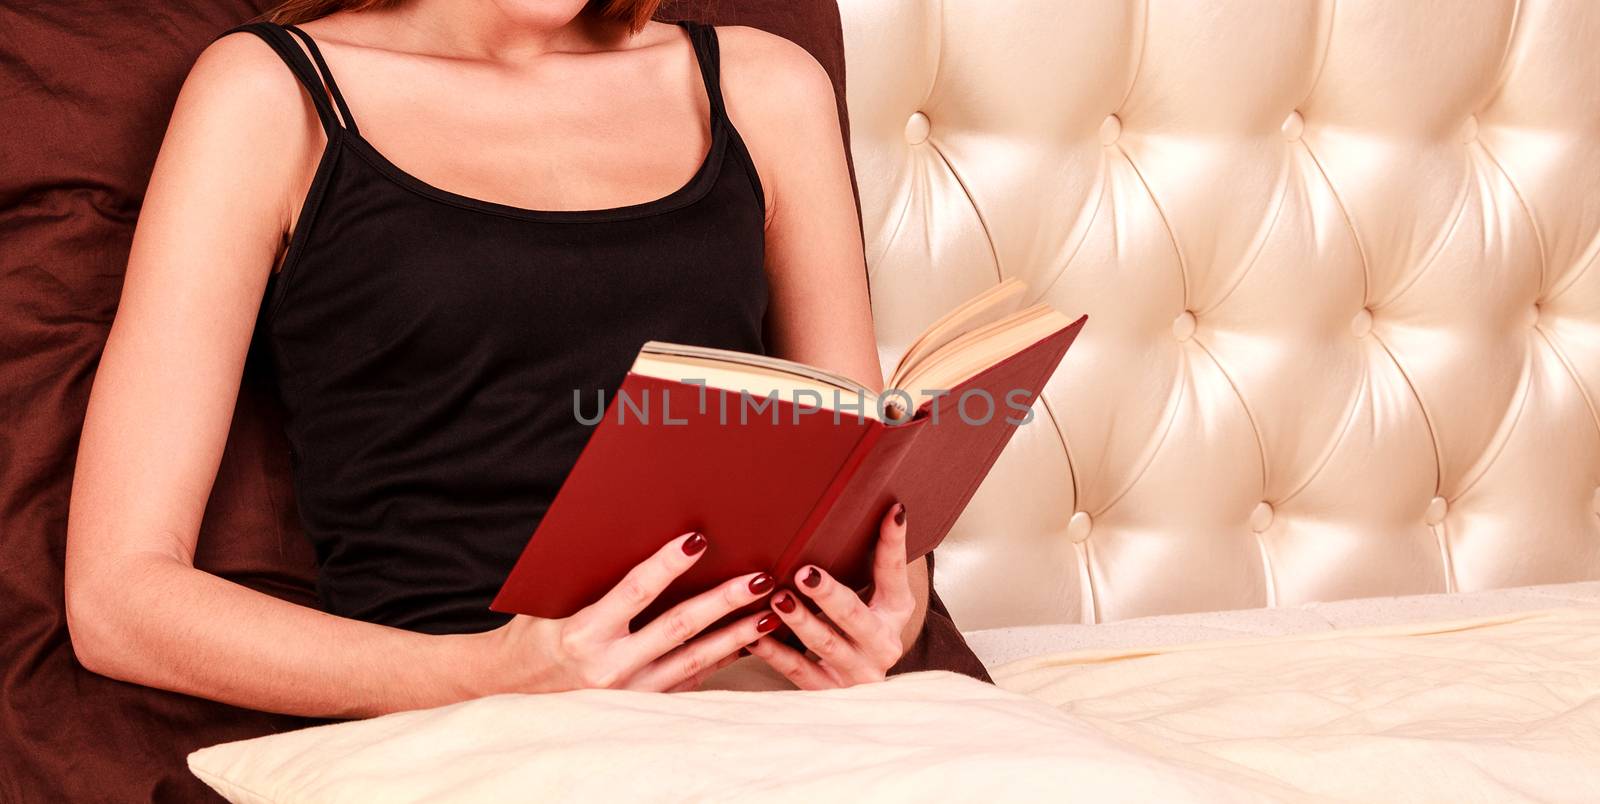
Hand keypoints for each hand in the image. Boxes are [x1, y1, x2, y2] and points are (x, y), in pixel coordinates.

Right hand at [486, 531, 779, 693]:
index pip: (635, 591)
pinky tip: (747, 642)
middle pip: (679, 627)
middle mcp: (609, 667)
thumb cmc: (534, 632)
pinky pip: (690, 681)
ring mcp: (629, 692)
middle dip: (724, 601)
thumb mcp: (554, 600)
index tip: (698, 539)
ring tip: (768, 613)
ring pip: (694, 659)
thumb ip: (596, 577)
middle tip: (760, 579)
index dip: (667, 564)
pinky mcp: (641, 706)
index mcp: (584, 633)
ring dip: (735, 635)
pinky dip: (720, 660)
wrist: (512, 689)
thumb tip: (639, 530)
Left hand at [746, 502, 914, 687]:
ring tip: (777, 600)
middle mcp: (882, 645)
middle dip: (829, 595)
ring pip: (825, 644)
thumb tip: (877, 506)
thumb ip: (871, 559)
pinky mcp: (828, 691)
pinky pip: (798, 671)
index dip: (893, 543)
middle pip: (855, 616)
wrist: (867, 687)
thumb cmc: (862, 623)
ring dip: (800, 621)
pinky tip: (753, 636)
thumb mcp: (876, 595)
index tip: (892, 511)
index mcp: (896, 611)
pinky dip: (774, 653)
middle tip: (804, 573)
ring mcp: (856, 672)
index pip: (895, 572)